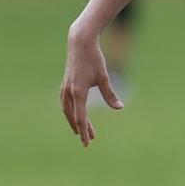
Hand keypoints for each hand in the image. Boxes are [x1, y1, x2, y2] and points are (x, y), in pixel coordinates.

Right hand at [59, 31, 122, 146]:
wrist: (80, 42)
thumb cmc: (94, 58)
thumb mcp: (104, 77)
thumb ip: (110, 94)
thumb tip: (119, 108)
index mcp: (78, 92)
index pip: (81, 118)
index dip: (85, 132)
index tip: (87, 143)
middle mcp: (69, 92)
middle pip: (74, 116)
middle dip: (82, 128)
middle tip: (90, 139)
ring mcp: (65, 87)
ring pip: (67, 110)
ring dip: (74, 120)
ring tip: (80, 129)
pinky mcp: (65, 83)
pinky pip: (65, 102)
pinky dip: (69, 111)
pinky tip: (73, 113)